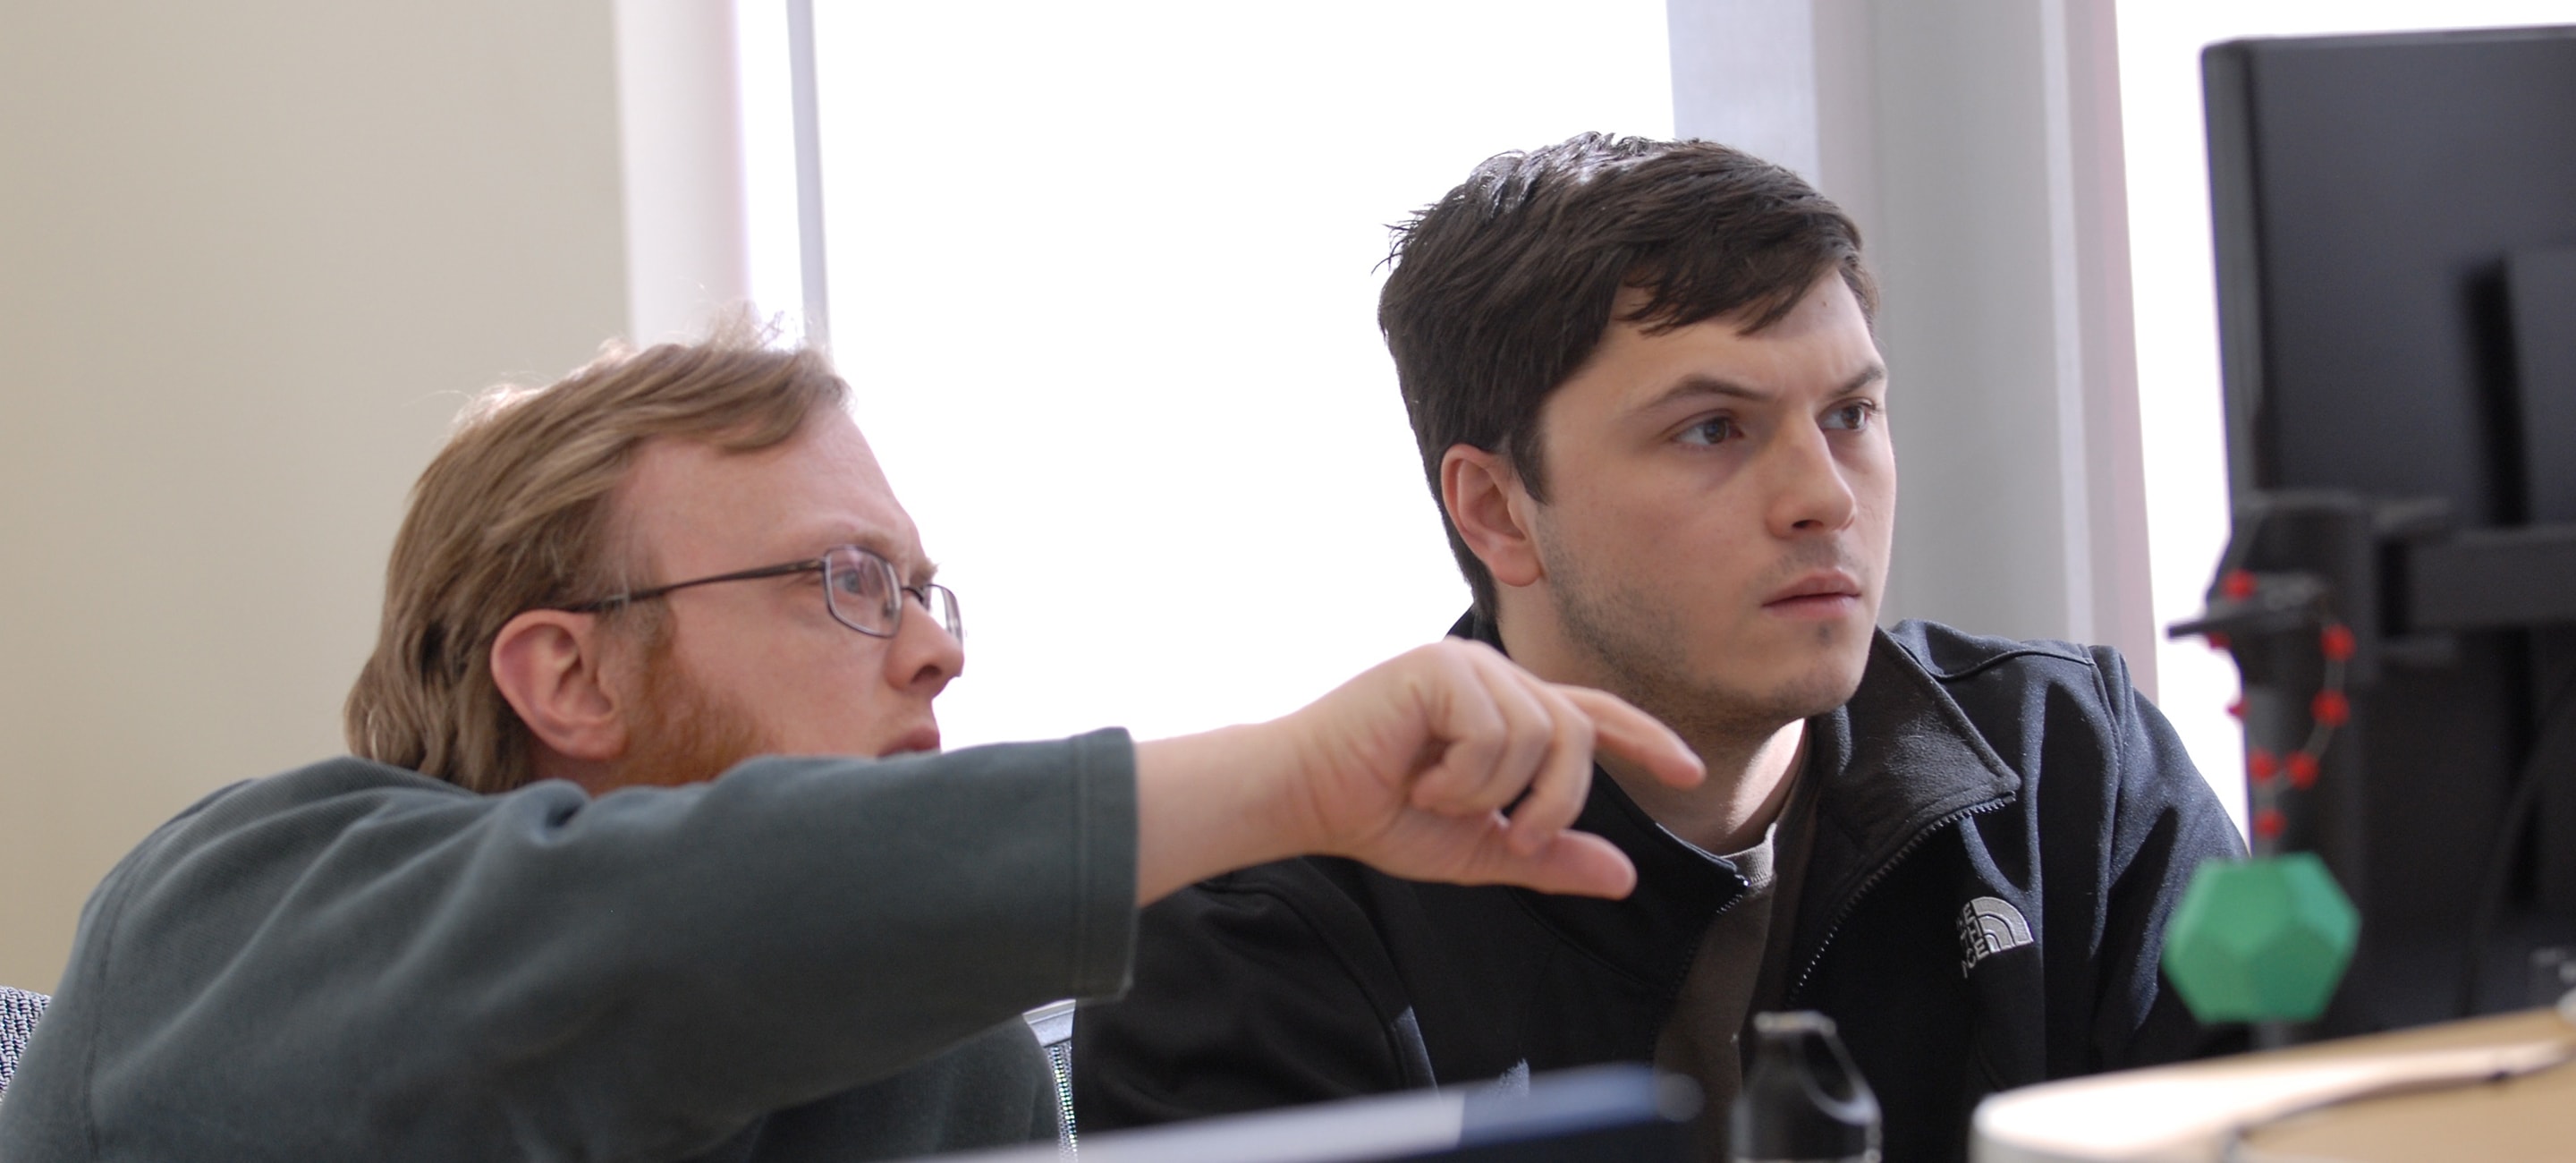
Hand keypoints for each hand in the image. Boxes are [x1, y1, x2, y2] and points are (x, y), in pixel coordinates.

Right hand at [1133, 640, 1701, 903]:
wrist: (1306, 798)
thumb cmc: (1379, 815)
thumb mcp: (1477, 847)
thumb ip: (1548, 855)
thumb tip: (1625, 877)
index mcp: (1508, 713)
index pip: (1593, 717)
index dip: (1646, 739)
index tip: (1691, 771)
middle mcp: (1495, 679)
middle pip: (1576, 733)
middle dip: (1556, 797)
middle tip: (1508, 832)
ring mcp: (1467, 666)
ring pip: (1537, 735)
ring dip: (1489, 790)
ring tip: (1434, 794)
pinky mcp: (1438, 667)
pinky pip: (1493, 731)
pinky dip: (1461, 776)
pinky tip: (1417, 775)